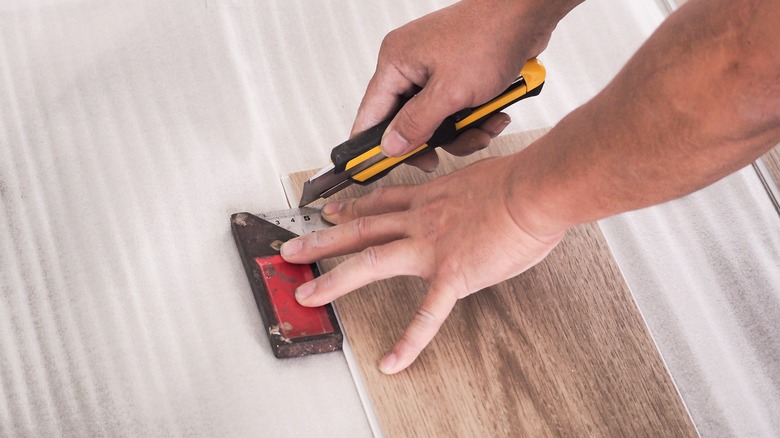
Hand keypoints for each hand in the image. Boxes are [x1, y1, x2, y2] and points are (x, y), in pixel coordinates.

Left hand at [280, 156, 564, 373]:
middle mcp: (421, 220)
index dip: (349, 208)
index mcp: (429, 198)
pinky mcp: (452, 274)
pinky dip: (409, 341)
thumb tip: (466, 202)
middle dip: (320, 240)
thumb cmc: (518, 182)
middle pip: (359, 228)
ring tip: (307, 294)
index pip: (378, 203)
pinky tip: (393, 361)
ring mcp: (431, 247)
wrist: (536, 190)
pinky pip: (426, 315)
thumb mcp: (479, 178)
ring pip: (370, 261)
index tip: (329, 212)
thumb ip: (462, 195)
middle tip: (292, 249)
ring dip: (334, 278)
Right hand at [354, 0, 564, 170]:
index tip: (375, 169)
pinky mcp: (457, 75)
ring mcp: (435, 69)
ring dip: (462, 132)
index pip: (370, 114)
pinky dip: (474, 119)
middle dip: (434, 139)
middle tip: (445, 151)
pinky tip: (493, 114)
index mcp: (396, 61)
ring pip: (436, 121)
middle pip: (407, 122)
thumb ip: (416, 124)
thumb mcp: (449, 92)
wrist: (528, 16)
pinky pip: (455, 110)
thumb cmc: (490, 36)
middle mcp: (411, 64)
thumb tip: (391, 146)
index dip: (373, 146)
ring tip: (483, 126)